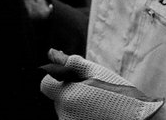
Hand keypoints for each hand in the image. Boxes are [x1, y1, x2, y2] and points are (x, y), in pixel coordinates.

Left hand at [40, 50, 165, 119]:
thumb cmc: (120, 95)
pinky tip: (100, 114)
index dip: (58, 79)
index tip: (75, 80)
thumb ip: (70, 62)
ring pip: (67, 110)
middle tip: (94, 91)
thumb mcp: (96, 72)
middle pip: (58, 98)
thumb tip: (51, 53)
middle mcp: (64, 116)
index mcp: (67, 97)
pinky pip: (75, 119)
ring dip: (78, 105)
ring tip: (100, 104)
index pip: (45, 85)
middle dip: (71, 92)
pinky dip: (83, 115)